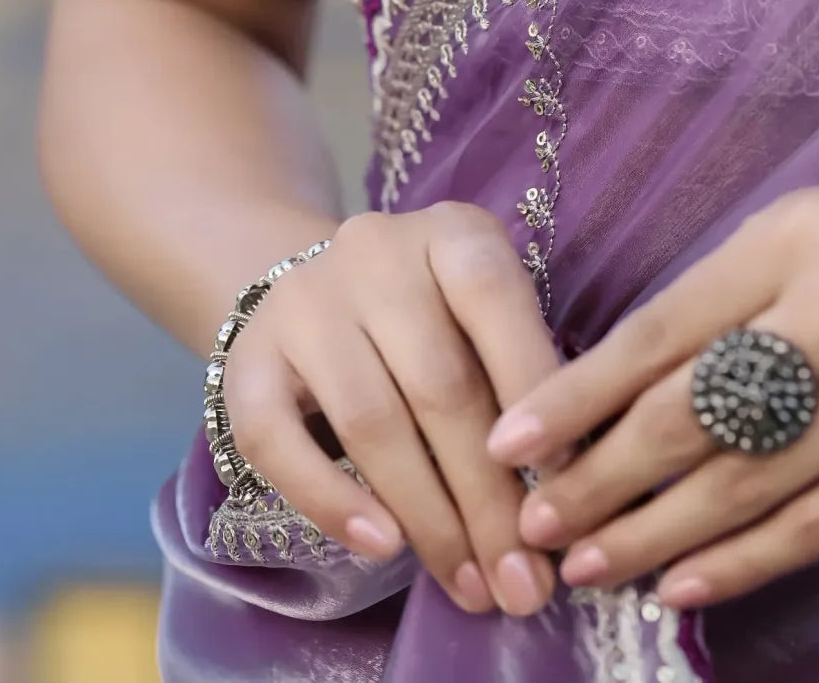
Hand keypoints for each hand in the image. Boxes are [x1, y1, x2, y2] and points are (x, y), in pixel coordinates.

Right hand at [222, 203, 557, 615]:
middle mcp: (374, 253)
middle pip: (439, 383)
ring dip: (429, 517)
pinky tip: (382, 548)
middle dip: (490, 497)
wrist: (315, 286)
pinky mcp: (248, 359)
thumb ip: (524, 377)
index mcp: (450, 233)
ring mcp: (304, 303)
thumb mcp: (487, 315)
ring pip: (370, 421)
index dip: (534, 392)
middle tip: (526, 584)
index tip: (565, 484)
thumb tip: (571, 492)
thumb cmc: (435, 315)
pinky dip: (332, 500)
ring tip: (472, 586)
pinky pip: (278, 441)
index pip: (496, 301)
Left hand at [488, 162, 818, 606]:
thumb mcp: (810, 226)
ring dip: (658, 535)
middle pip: (697, 415)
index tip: (509, 439)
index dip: (579, 393)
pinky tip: (686, 583)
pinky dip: (749, 562)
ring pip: (753, 484)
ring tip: (587, 563)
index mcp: (796, 236)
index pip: (662, 328)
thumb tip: (617, 386)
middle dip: (601, 478)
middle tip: (533, 523)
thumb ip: (725, 292)